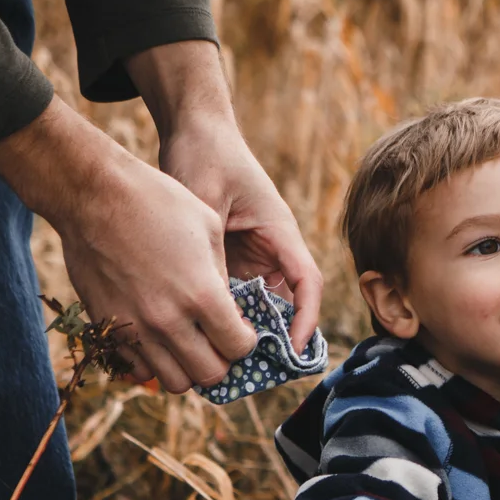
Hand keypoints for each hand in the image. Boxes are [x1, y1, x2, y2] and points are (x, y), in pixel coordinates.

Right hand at [0, 97, 253, 391]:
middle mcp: (169, 320)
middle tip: (218, 341)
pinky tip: (159, 340)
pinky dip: (154, 363)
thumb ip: (223, 276)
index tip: (241, 330)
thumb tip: (230, 309)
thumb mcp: (208, 228)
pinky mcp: (109, 326)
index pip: (238, 348)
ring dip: (188, 368)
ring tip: (190, 345)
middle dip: (221, 360)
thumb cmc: (156, 201)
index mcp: (202, 295)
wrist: (92, 195)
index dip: (246, 342)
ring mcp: (136, 328)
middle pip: (210, 374)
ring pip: (175, 382)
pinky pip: (139, 369)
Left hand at [130, 42, 324, 354]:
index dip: (305, 318)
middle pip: (286, 300)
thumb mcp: (204, 202)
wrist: (193, 129)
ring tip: (226, 359)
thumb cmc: (204, 155)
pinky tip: (204, 333)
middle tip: (254, 370)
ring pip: (260, 301)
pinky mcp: (232, 254)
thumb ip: (208, 248)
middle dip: (275, 336)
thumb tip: (208, 299)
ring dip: (248, 328)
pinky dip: (225, 313)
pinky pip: (236, 292)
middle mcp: (272, 245)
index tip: (293, 349)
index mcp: (279, 230)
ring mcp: (253, 251)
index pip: (307, 282)